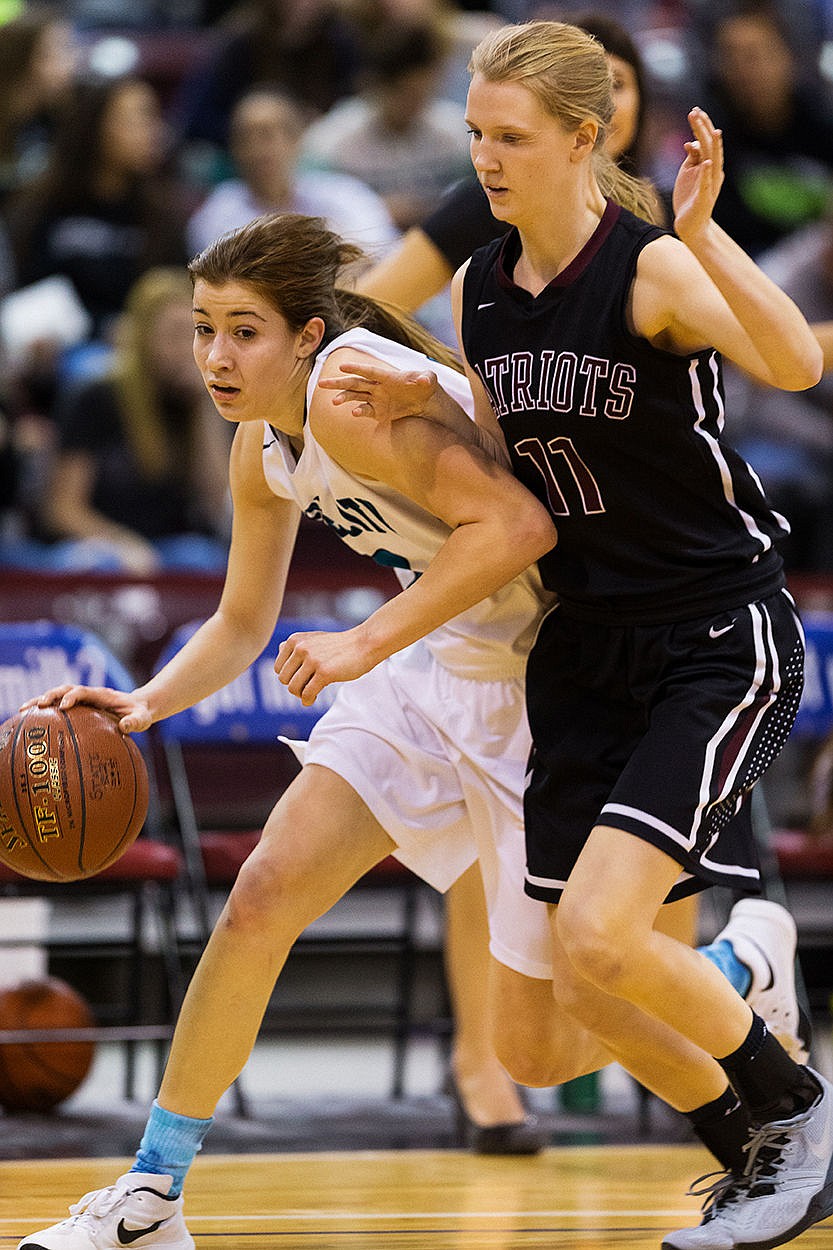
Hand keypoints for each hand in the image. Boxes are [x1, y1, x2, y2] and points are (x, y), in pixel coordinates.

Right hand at [19, 685, 150, 733]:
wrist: (138, 707)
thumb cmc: (140, 713)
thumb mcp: (142, 718)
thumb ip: (135, 721)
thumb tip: (125, 727)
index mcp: (101, 694)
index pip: (83, 691)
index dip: (72, 697)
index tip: (63, 707)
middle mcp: (89, 694)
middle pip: (65, 689)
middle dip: (50, 695)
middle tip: (36, 705)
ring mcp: (82, 700)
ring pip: (57, 696)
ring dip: (41, 700)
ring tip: (22, 711)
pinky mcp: (78, 707)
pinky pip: (58, 706)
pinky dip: (45, 711)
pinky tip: (30, 722)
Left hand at [274, 625, 375, 705]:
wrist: (365, 643)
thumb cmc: (341, 644)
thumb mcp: (314, 639)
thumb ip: (297, 646)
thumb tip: (279, 655)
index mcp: (295, 640)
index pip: (279, 668)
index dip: (289, 677)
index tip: (302, 680)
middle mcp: (301, 648)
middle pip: (284, 679)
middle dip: (295, 687)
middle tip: (307, 687)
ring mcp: (312, 660)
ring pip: (293, 688)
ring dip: (301, 695)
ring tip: (311, 693)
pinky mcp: (325, 672)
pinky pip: (307, 694)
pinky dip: (308, 700)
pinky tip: (313, 699)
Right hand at [317, 360, 438, 420]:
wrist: (426, 402)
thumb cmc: (426, 386)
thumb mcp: (429, 380)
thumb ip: (426, 378)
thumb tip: (425, 379)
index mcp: (387, 376)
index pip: (368, 371)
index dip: (356, 368)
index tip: (341, 366)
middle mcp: (378, 386)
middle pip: (354, 383)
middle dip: (338, 383)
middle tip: (321, 384)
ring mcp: (377, 399)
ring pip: (355, 397)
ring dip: (344, 398)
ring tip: (334, 402)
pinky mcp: (378, 411)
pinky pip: (366, 411)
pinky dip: (360, 412)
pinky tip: (354, 413)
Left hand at [672, 107, 723, 243]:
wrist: (691, 224)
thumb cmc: (689, 197)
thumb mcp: (688, 173)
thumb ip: (691, 157)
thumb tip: (691, 142)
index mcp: (709, 164)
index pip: (707, 141)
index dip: (701, 126)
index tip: (694, 110)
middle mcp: (713, 171)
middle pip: (710, 146)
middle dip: (704, 129)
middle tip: (696, 112)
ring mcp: (710, 184)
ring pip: (714, 162)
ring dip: (713, 147)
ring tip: (713, 132)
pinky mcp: (705, 198)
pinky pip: (706, 184)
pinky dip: (705, 173)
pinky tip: (705, 162)